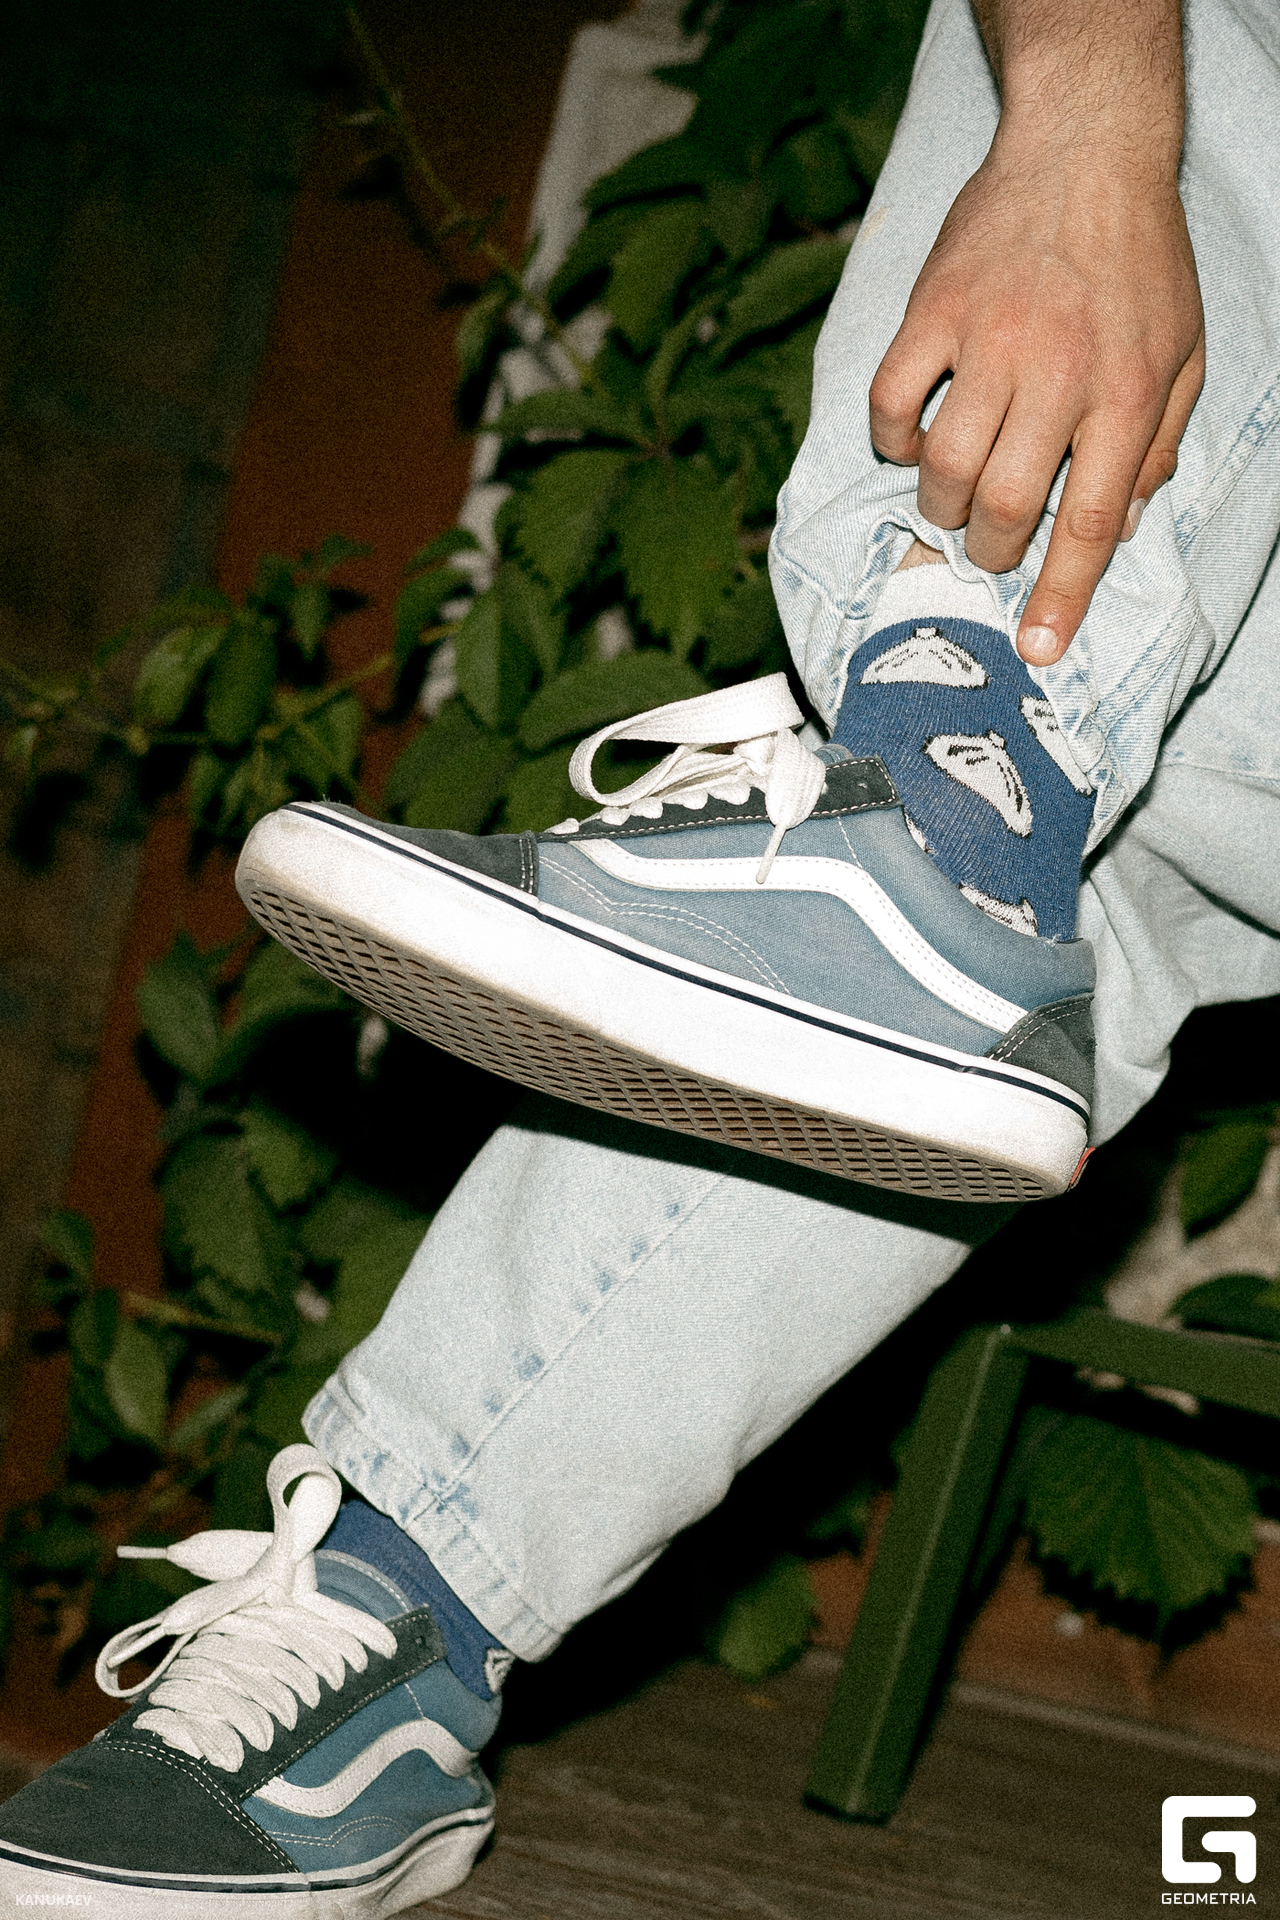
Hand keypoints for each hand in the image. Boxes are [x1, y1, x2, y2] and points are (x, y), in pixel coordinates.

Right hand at [868, 128, 1203, 663]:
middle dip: (993, 552)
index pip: (1092, 523)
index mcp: (1129, 394)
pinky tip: (916, 434)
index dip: (1061, 597)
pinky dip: (895, 439)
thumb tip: (1124, 523)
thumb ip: (1159, 443)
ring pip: (944, 471)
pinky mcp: (933, 311)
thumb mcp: (1186, 352)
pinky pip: (891, 406)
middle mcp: (1058, 374)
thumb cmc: (1140, 258)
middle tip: (993, 543)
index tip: (1036, 652)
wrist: (1086, 149)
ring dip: (943, 506)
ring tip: (956, 494)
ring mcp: (989, 341)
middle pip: (1007, 509)